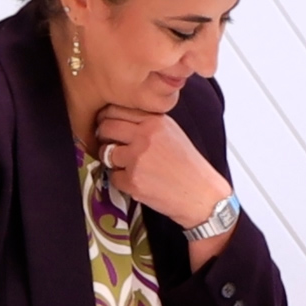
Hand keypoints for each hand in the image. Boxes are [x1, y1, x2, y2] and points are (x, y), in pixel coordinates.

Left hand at [94, 105, 231, 230]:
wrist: (202, 195)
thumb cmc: (189, 166)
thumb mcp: (173, 133)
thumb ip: (148, 124)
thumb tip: (118, 120)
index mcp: (156, 121)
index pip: (116, 110)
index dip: (107, 118)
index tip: (108, 125)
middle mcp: (145, 136)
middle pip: (106, 128)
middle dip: (103, 136)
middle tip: (110, 144)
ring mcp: (137, 159)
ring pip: (105, 153)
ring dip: (111, 160)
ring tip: (127, 165)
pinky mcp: (132, 180)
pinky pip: (113, 177)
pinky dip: (121, 181)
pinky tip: (138, 181)